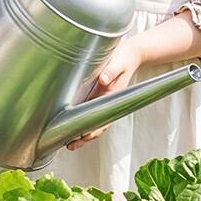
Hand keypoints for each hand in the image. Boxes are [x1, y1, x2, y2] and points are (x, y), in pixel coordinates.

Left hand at [65, 35, 147, 150]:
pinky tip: (73, 128)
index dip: (93, 129)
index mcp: (112, 97)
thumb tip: (103, 80)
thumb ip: (112, 70)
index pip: (103, 119)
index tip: (83, 137)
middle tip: (71, 145)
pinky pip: (92, 115)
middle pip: (97, 126)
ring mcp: (104, 102)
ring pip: (94, 123)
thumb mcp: (119, 62)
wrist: (131, 54)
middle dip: (84, 137)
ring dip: (83, 134)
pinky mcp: (99, 98)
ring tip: (69, 144)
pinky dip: (83, 124)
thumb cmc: (124, 59)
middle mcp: (108, 103)